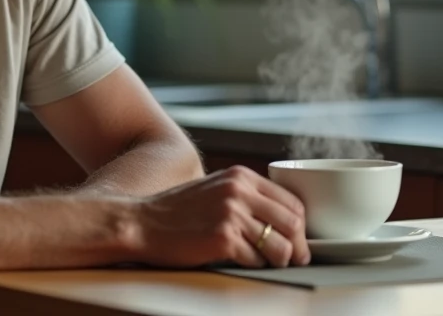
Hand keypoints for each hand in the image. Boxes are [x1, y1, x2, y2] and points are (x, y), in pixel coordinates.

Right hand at [131, 166, 310, 268]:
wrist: (142, 223)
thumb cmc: (176, 211)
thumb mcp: (215, 188)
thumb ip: (245, 195)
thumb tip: (279, 218)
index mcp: (241, 176)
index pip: (292, 201)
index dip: (300, 226)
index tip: (297, 239)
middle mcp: (239, 191)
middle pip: (293, 223)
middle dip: (298, 246)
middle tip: (294, 258)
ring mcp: (231, 214)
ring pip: (280, 246)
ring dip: (277, 260)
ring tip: (268, 262)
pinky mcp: (223, 238)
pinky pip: (256, 260)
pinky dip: (253, 265)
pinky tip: (241, 260)